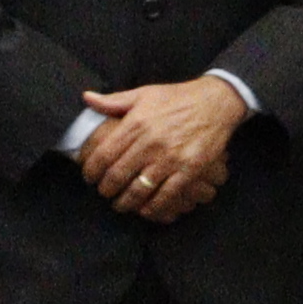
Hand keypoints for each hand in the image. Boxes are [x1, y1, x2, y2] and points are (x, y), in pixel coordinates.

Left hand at [72, 76, 247, 225]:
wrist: (216, 102)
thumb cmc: (177, 98)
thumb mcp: (143, 94)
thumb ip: (113, 100)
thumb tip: (86, 98)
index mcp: (135, 124)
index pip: (103, 155)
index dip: (91, 171)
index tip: (89, 178)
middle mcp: (150, 142)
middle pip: (118, 175)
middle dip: (107, 189)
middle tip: (105, 193)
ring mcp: (171, 158)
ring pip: (139, 189)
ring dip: (126, 202)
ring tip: (122, 205)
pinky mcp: (190, 169)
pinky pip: (167, 195)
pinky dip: (154, 206)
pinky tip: (146, 209)